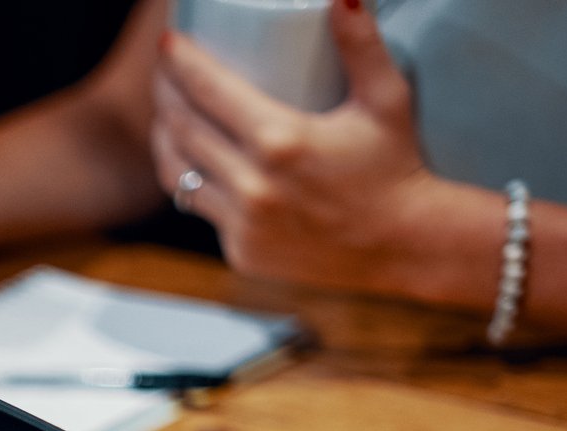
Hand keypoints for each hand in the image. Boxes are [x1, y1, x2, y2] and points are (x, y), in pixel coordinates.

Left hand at [152, 1, 444, 294]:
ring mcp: (242, 224)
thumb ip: (362, 45)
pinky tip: (193, 160)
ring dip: (165, 138)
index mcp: (280, 142)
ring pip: (178, 173)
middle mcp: (252, 185)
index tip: (169, 42)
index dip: (179, 61)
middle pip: (182, 129)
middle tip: (164, 71)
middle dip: (165, 93)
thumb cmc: (395, 166)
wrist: (402, 245)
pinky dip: (194, 180)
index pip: (207, 91)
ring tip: (167, 113)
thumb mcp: (386, 100)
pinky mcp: (240, 252)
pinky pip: (201, 208)